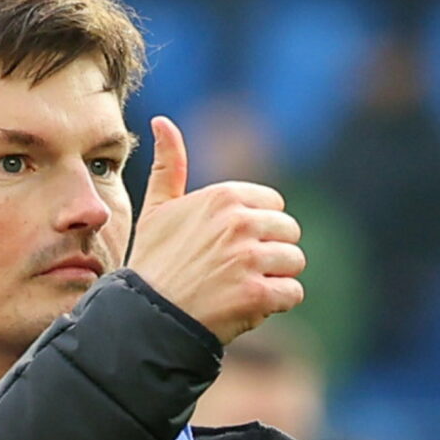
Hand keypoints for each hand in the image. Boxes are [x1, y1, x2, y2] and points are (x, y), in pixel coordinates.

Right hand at [125, 115, 304, 343]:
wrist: (145, 318)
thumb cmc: (153, 264)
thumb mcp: (157, 210)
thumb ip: (169, 166)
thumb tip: (162, 121)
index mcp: (223, 197)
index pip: (275, 204)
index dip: (258, 229)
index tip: (230, 247)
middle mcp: (239, 222)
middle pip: (289, 232)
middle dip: (271, 253)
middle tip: (236, 272)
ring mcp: (249, 259)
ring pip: (294, 263)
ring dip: (275, 279)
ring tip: (240, 288)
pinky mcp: (257, 294)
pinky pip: (293, 293)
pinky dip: (276, 304)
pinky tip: (247, 306)